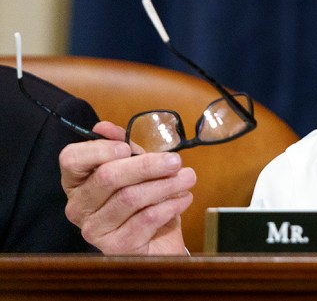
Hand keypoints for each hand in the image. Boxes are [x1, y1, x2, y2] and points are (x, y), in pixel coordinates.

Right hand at [59, 121, 194, 254]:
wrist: (159, 241)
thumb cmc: (145, 200)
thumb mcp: (137, 168)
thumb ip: (124, 147)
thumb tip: (103, 127)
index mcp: (78, 182)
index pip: (71, 159)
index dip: (98, 150)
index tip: (127, 147)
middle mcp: (78, 206)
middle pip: (107, 176)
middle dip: (147, 165)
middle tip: (175, 161)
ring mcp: (93, 229)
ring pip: (130, 197)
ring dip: (166, 185)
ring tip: (188, 178)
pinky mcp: (114, 247)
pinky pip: (145, 219)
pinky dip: (170, 205)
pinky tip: (184, 198)